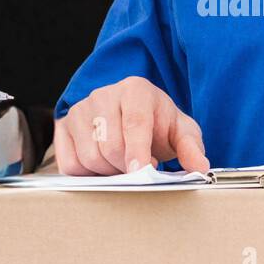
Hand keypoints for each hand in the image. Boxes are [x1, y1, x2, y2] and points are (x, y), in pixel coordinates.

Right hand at [53, 76, 210, 175]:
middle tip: (139, 170)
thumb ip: (191, 148)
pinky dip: (86, 173)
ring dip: (108, 171)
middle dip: (127, 167)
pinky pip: (69, 163)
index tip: (141, 171)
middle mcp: (103, 95)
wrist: (133, 117)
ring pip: (89, 156)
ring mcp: (80, 110)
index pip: (135, 122)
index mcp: (136, 90)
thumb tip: (200, 167)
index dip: (138, 150)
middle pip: (110, 145)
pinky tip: (102, 164)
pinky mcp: (63, 127)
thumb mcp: (182, 133)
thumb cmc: (158, 125)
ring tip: (122, 164)